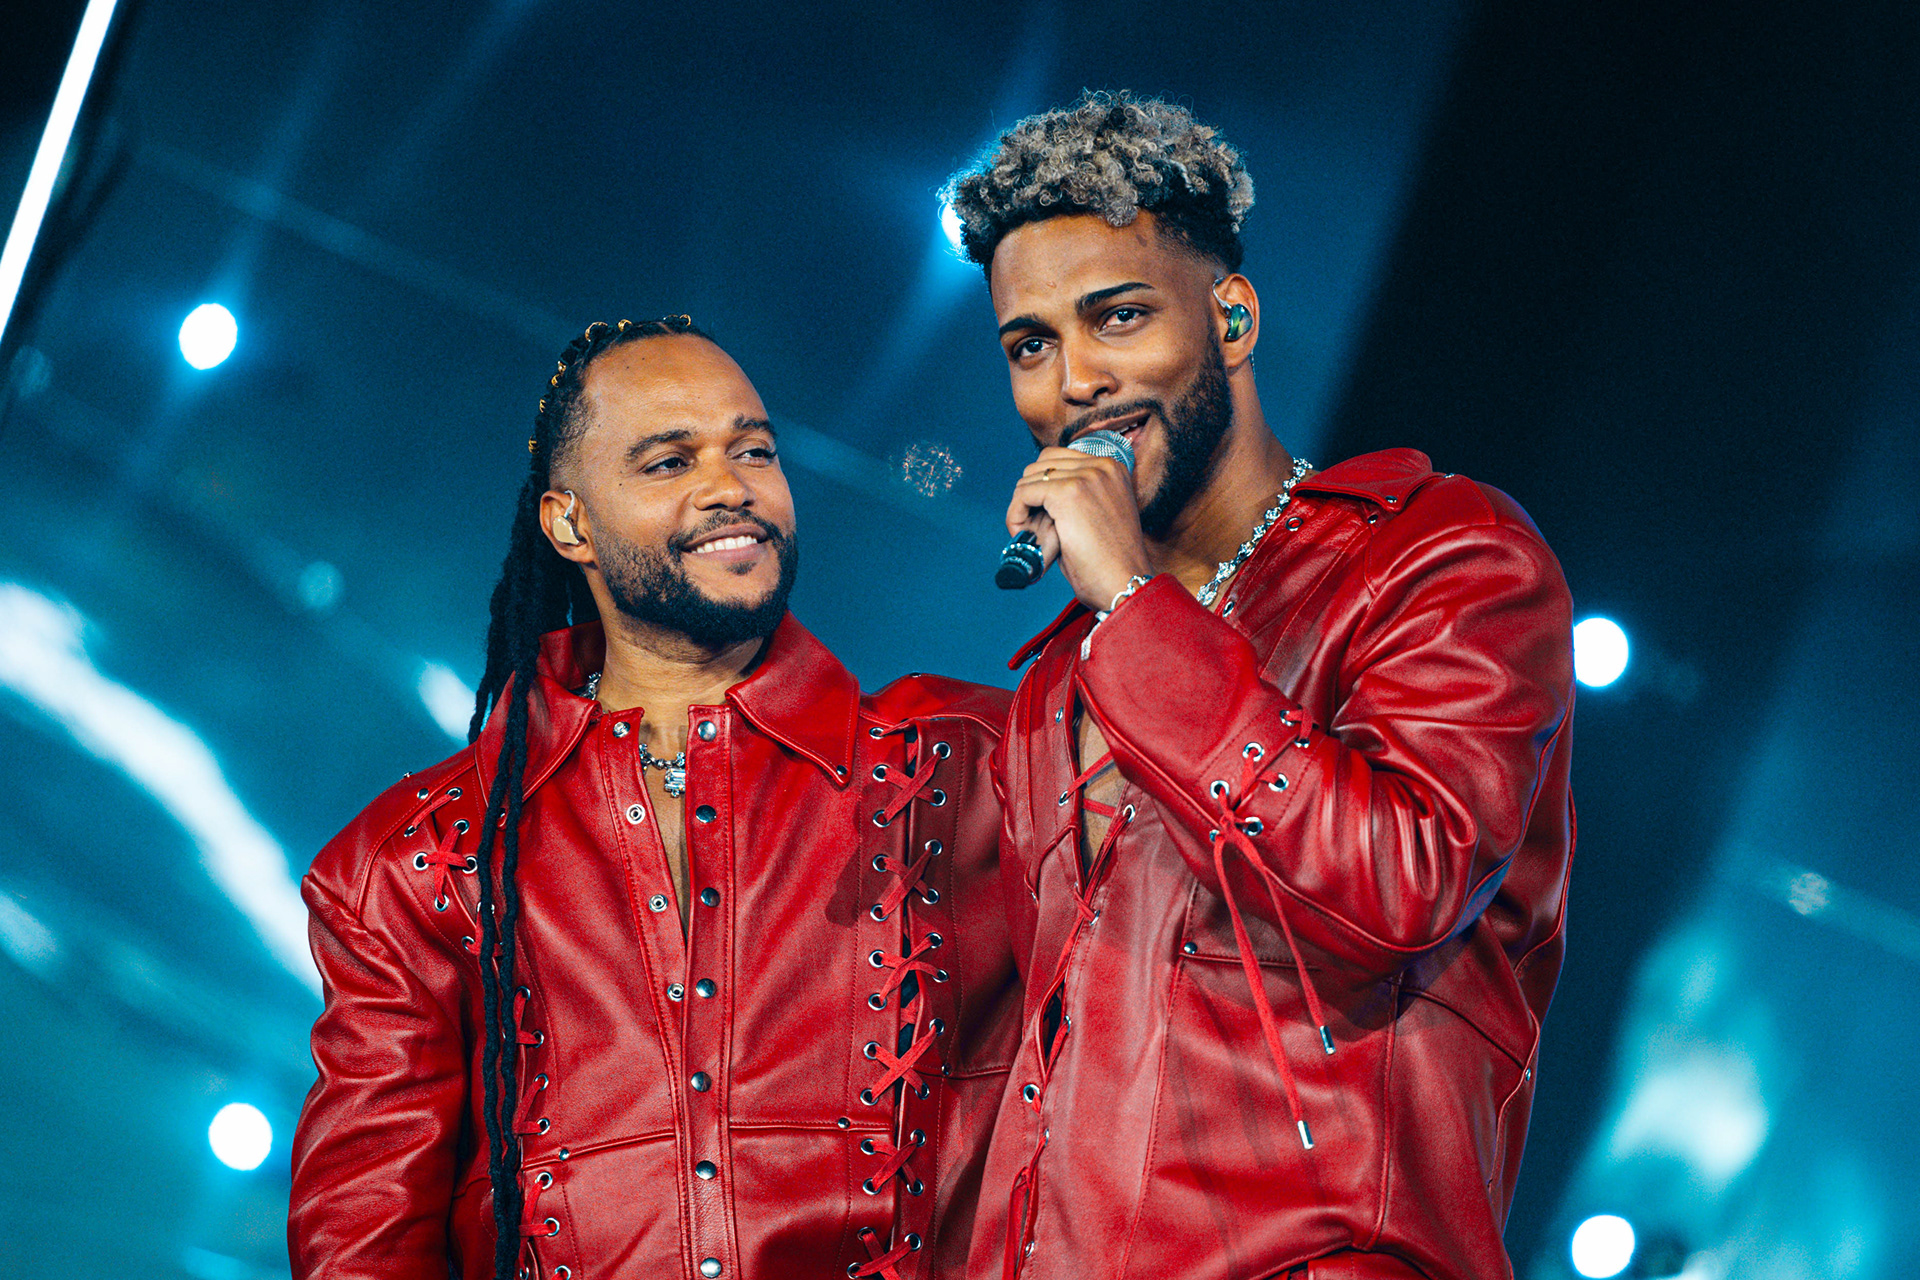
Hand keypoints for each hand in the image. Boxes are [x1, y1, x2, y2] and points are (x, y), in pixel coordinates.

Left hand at [1006, 446, 1154, 610]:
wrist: (1125, 583)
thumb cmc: (1111, 562)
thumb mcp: (1098, 517)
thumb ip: (1075, 498)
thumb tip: (1038, 496)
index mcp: (1112, 468)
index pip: (1059, 459)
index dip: (1043, 487)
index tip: (1041, 516)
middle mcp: (1102, 466)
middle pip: (1041, 465)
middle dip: (1031, 495)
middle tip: (1033, 528)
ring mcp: (1086, 477)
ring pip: (1029, 479)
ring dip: (1022, 507)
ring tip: (1032, 536)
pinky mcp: (1068, 493)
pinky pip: (1024, 494)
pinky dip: (1016, 515)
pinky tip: (1022, 535)